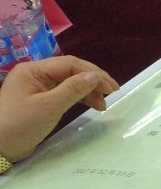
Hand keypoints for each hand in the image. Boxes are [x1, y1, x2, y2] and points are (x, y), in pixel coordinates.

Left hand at [0, 55, 118, 163]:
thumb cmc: (21, 124)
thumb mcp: (49, 106)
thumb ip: (73, 89)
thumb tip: (96, 76)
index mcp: (33, 70)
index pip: (69, 64)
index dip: (93, 73)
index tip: (111, 88)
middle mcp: (35, 75)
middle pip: (70, 71)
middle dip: (92, 81)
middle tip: (112, 94)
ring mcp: (36, 88)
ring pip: (68, 83)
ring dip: (87, 91)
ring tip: (102, 104)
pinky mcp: (39, 101)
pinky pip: (63, 93)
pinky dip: (78, 98)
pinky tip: (90, 105)